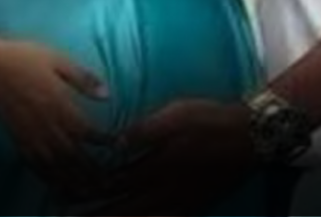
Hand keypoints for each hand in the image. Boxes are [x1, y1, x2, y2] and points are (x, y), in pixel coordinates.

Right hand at [0, 40, 111, 196]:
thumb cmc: (25, 59)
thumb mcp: (59, 60)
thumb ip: (83, 78)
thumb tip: (107, 94)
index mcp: (60, 105)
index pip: (88, 131)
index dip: (105, 140)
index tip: (118, 144)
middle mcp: (47, 125)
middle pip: (74, 155)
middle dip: (92, 168)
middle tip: (107, 177)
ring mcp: (31, 136)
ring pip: (56, 166)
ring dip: (73, 179)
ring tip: (87, 189)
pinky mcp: (17, 140)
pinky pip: (36, 166)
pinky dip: (49, 178)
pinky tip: (56, 183)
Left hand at [98, 99, 254, 215]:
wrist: (250, 137)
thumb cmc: (211, 119)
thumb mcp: (176, 114)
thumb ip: (144, 131)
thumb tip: (116, 143)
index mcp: (157, 165)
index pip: (116, 183)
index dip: (92, 190)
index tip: (69, 194)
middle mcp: (165, 191)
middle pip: (123, 209)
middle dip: (98, 214)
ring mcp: (179, 204)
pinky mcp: (193, 208)